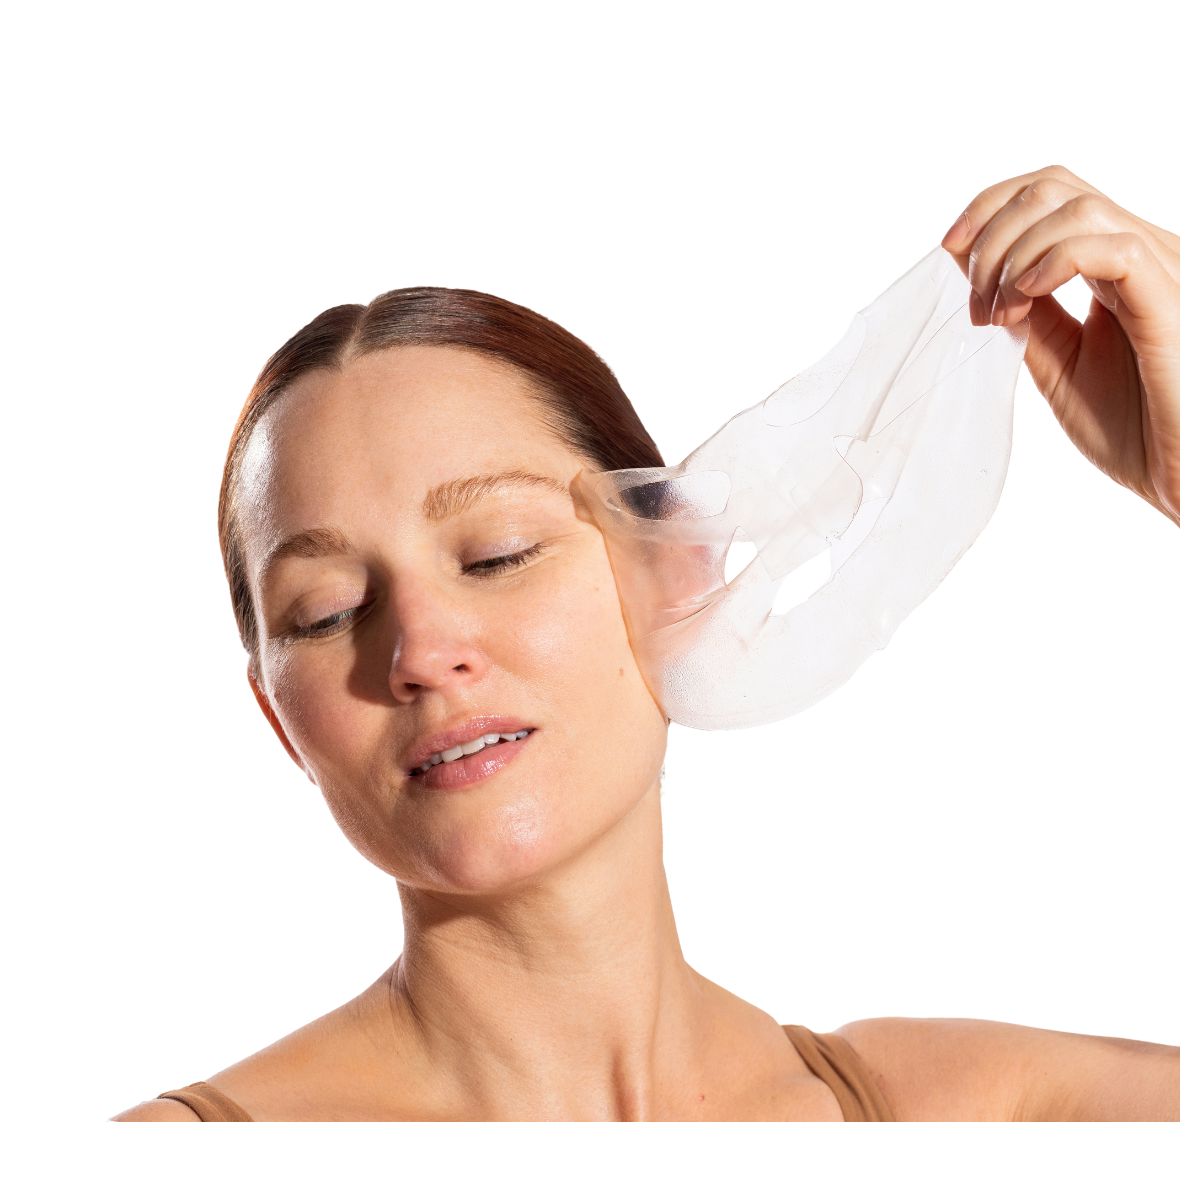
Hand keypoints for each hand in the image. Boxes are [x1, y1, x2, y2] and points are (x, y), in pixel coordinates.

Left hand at [940, 165, 1179, 523]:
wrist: (1180, 476)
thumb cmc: (1133, 429)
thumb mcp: (1059, 365)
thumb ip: (1028, 319)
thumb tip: (986, 281)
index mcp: (1111, 265)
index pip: (1048, 195)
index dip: (989, 209)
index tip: (949, 251)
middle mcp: (1139, 254)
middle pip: (1054, 187)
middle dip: (990, 228)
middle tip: (972, 295)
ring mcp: (1159, 271)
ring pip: (1077, 208)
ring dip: (1013, 253)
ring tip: (997, 310)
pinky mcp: (1170, 299)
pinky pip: (1114, 248)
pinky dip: (1055, 260)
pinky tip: (1026, 297)